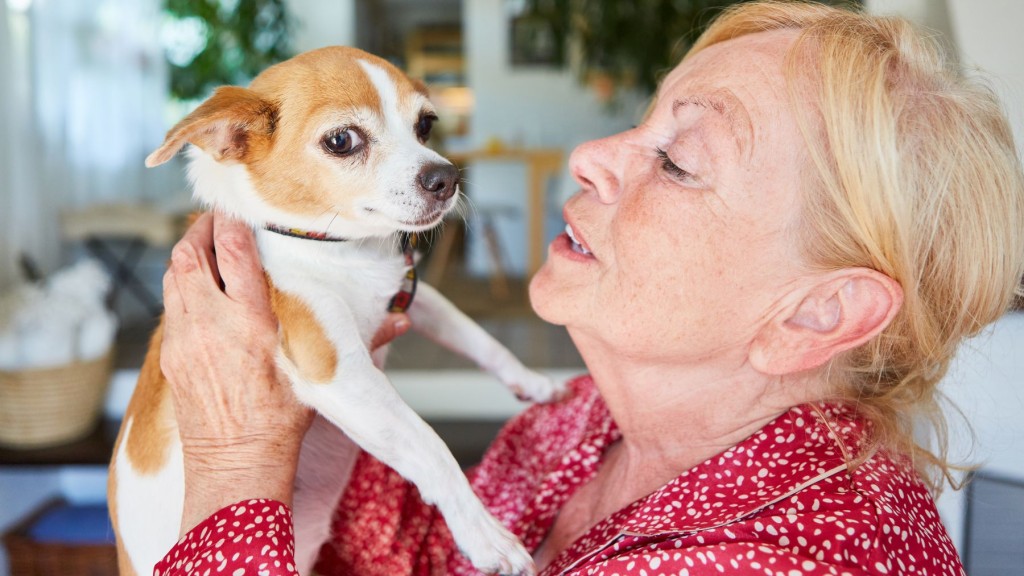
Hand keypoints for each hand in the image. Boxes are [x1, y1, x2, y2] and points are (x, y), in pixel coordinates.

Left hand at [160, 212, 409, 534]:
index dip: (233, 223)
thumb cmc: (282, 421)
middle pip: (190, 255)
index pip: (235, 253)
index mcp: (252, 323)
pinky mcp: (170, 355)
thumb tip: (401, 321)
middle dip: (200, 230)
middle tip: (216, 219)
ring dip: (187, 256)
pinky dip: (180, 287)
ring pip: (172, 276)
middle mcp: (212, 324)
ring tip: (204, 247)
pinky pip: (168, 306)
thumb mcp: (320, 375)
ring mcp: (185, 339)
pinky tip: (198, 290)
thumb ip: (360, 342)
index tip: (240, 210)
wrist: (237, 463)